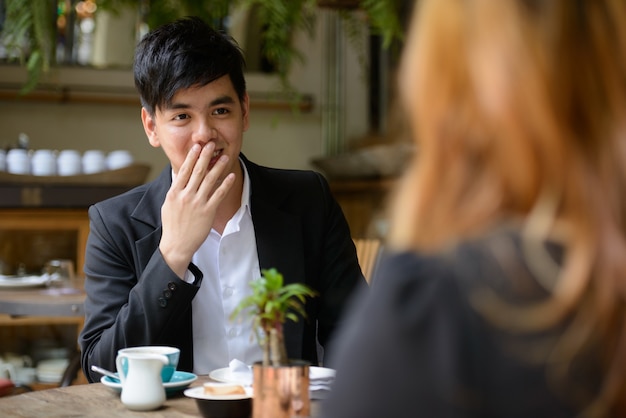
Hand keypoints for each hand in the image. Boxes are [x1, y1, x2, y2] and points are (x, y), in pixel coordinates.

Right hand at [159, 143, 234, 277]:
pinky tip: (231, 176)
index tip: (197, 146)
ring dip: (218, 167)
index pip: (184, 170)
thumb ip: (175, 189)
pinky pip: (219, 195)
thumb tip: (179, 175)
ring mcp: (197, 203)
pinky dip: (225, 184)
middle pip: (197, 171)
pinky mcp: (207, 212)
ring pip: (209, 180)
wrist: (176, 245)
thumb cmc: (172, 225)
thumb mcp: (168, 204)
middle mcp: (185, 196)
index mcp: (174, 193)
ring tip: (225, 156)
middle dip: (205, 156)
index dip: (191, 157)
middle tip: (212, 144)